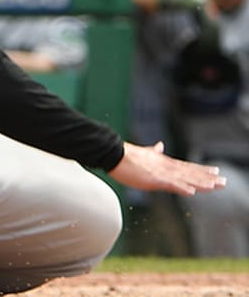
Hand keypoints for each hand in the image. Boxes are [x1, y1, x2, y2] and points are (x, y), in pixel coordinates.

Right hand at [109, 141, 224, 195]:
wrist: (113, 153)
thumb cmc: (126, 156)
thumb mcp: (144, 153)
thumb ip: (154, 152)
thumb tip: (160, 145)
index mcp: (164, 163)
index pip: (188, 167)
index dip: (202, 170)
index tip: (216, 172)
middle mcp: (166, 167)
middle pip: (191, 173)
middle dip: (208, 178)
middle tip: (224, 182)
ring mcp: (161, 173)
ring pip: (185, 179)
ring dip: (200, 183)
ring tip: (215, 186)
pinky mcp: (153, 179)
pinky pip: (171, 185)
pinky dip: (182, 188)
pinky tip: (192, 192)